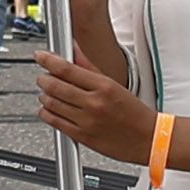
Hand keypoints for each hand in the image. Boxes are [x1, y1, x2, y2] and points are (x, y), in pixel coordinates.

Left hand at [36, 46, 153, 162]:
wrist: (149, 140)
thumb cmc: (134, 113)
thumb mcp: (114, 83)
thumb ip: (89, 66)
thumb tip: (74, 49)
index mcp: (104, 86)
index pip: (67, 68)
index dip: (48, 60)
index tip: (41, 56)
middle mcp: (94, 103)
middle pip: (55, 85)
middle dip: (43, 78)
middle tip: (43, 76)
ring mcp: (87, 121)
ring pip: (51, 103)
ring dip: (44, 95)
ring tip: (47, 92)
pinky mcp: (82, 137)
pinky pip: (54, 122)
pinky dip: (46, 113)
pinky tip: (48, 109)